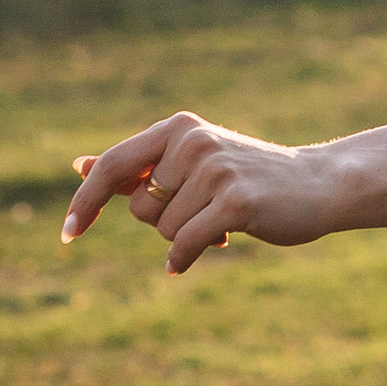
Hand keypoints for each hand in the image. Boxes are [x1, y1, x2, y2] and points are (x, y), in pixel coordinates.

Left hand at [61, 111, 334, 273]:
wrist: (318, 184)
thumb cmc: (249, 177)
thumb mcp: (192, 162)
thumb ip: (140, 164)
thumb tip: (79, 164)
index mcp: (181, 127)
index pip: (114, 166)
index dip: (85, 202)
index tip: (68, 235)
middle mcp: (195, 142)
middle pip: (140, 207)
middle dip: (162, 221)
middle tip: (201, 211)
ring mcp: (216, 170)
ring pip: (164, 229)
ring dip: (185, 236)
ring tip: (222, 220)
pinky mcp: (235, 201)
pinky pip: (184, 244)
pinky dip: (185, 257)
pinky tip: (205, 253)